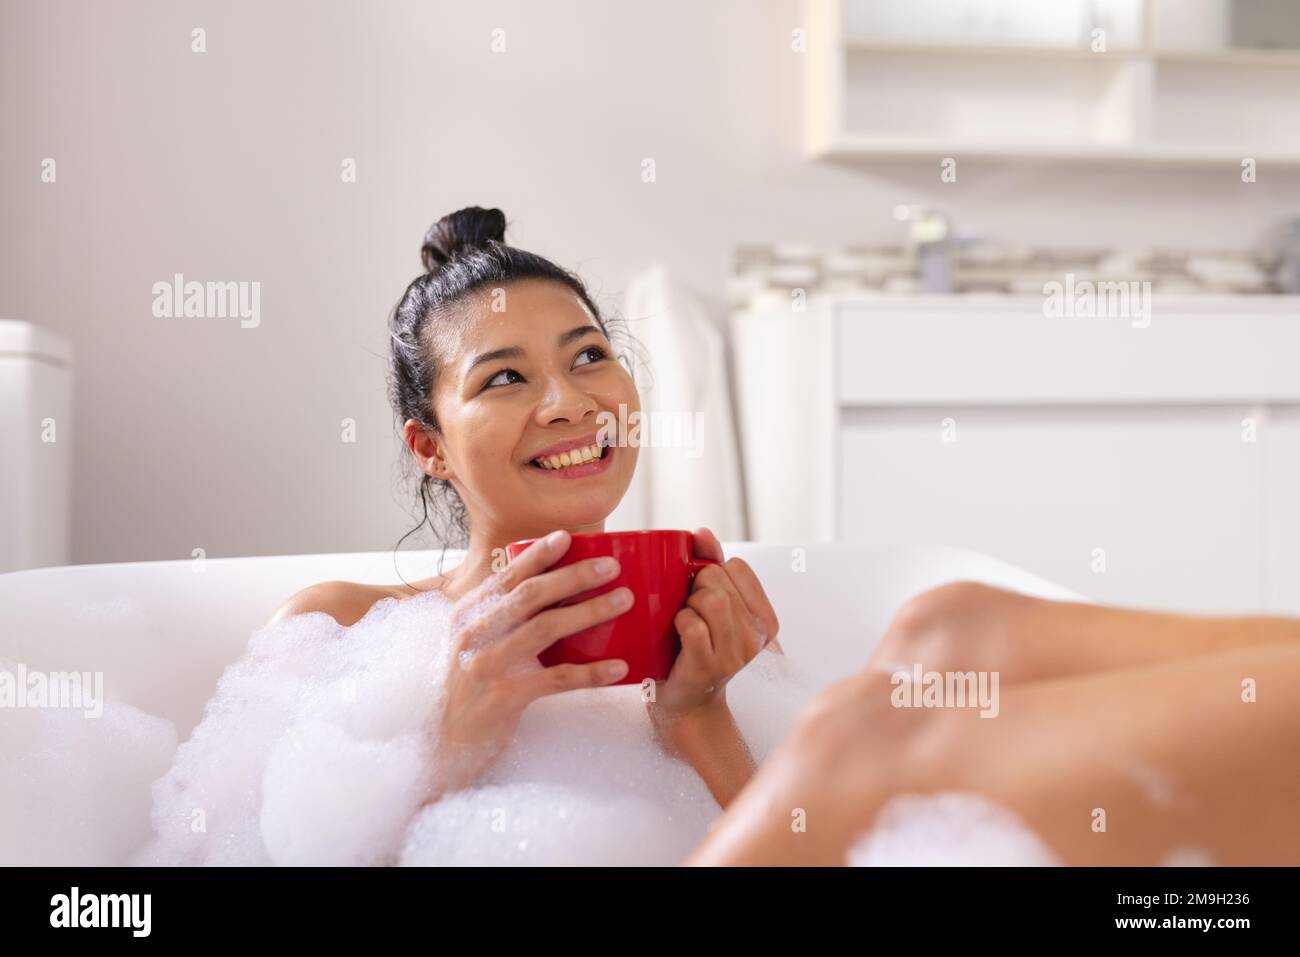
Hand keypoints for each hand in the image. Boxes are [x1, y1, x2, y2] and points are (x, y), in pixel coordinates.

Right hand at [426, 529, 631, 800]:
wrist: (444, 745)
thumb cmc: (468, 690)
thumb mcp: (471, 646)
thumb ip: (498, 618)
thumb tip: (546, 587)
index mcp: (466, 616)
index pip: (506, 578)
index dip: (538, 556)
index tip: (568, 537)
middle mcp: (472, 635)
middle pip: (530, 596)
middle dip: (574, 576)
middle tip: (611, 567)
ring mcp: (487, 666)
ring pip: (546, 629)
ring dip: (589, 612)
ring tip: (623, 601)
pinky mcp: (505, 697)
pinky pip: (557, 679)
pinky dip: (591, 672)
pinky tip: (618, 667)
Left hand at [647, 527, 782, 725]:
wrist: (685, 703)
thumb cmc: (693, 649)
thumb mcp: (708, 605)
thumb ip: (710, 565)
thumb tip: (702, 532)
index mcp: (764, 620)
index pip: (737, 567)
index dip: (712, 572)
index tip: (704, 593)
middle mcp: (756, 637)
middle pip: (718, 579)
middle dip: (694, 587)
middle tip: (689, 611)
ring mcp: (735, 654)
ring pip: (708, 599)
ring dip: (686, 605)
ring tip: (684, 623)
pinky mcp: (709, 666)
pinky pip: (691, 624)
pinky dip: (678, 623)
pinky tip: (677, 636)